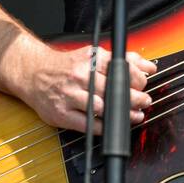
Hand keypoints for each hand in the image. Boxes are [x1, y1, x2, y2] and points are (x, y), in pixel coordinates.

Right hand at [19, 44, 156, 134]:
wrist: (34, 73)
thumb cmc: (67, 66)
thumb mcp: (94, 56)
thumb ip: (124, 60)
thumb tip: (149, 67)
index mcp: (91, 60)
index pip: (122, 70)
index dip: (138, 80)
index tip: (144, 85)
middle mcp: (80, 76)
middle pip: (115, 90)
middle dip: (135, 98)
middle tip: (144, 102)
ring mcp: (70, 96)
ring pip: (103, 107)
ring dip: (123, 114)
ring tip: (134, 115)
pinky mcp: (61, 113)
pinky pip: (88, 124)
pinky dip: (104, 127)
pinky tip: (113, 125)